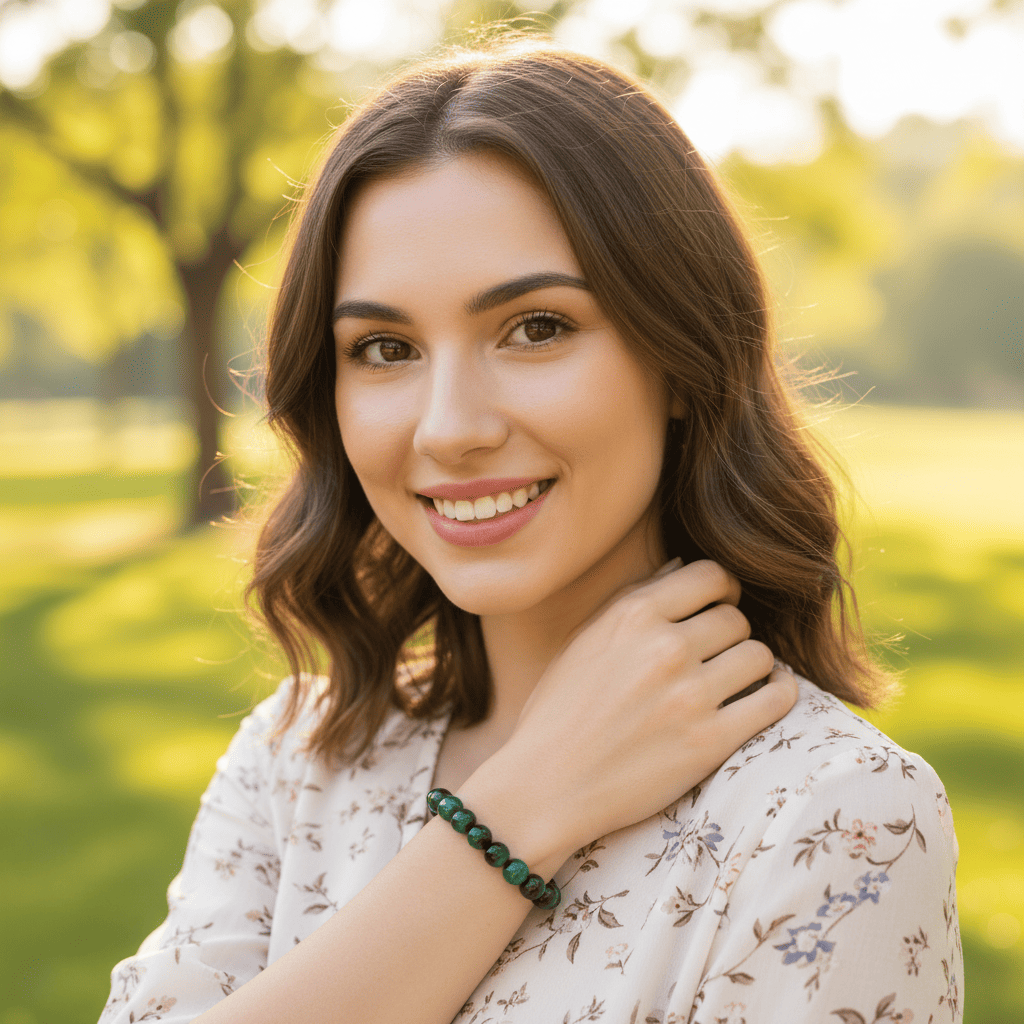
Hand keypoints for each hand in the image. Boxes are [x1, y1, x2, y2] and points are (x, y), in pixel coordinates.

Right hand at [488, 560, 797, 860]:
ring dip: (752, 665)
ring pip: (759, 656)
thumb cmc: (560, 710)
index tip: (720, 606)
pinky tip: (768, 694)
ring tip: (736, 679)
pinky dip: (780, 693)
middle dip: (731, 633)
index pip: (711, 576)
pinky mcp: (709, 741)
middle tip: (718, 655)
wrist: (547, 784)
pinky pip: (774, 700)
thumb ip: (635, 598)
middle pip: (736, 618)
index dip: (722, 589)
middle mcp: (664, 647)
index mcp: (632, 615)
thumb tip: (683, 565)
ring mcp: (689, 695)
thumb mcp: (586, 639)